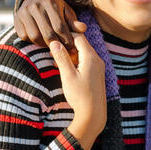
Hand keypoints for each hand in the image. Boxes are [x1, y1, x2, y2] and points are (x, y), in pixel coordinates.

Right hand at [15, 0, 83, 53]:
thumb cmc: (55, 7)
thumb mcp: (66, 10)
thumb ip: (74, 21)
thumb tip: (82, 29)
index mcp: (51, 3)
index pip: (60, 26)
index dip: (66, 39)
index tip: (71, 47)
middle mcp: (36, 6)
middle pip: (47, 33)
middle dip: (56, 44)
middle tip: (62, 50)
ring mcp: (24, 12)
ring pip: (35, 36)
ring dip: (44, 45)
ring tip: (51, 46)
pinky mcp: (16, 18)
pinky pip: (24, 36)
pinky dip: (32, 42)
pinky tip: (40, 41)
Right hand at [50, 32, 105, 149]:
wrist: (93, 114)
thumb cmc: (80, 96)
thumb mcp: (67, 76)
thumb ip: (61, 58)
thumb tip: (54, 42)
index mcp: (90, 57)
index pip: (78, 36)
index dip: (65, 35)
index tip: (53, 38)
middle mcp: (97, 59)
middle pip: (81, 44)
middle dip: (66, 46)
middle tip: (52, 51)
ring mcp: (98, 66)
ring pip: (82, 53)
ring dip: (70, 55)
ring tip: (56, 62)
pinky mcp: (97, 74)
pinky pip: (85, 61)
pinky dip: (75, 62)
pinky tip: (65, 70)